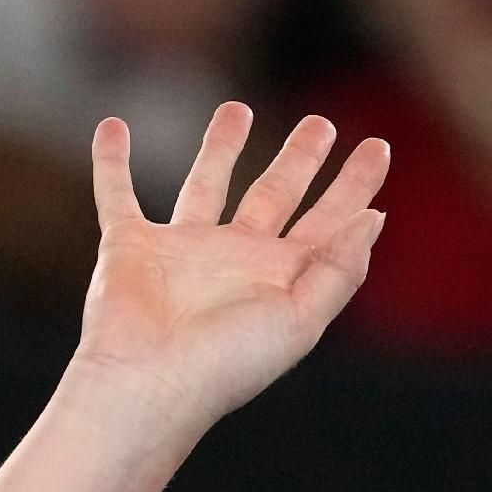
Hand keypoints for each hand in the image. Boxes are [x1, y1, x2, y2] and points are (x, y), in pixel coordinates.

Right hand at [69, 102, 389, 433]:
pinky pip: (117, 194)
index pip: (328, 221)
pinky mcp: (129, 246)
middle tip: (320, 122)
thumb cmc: (228, 361)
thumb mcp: (301, 317)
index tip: (379, 146)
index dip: (355, 186)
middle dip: (299, 158)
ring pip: (206, 184)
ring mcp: (182, 251)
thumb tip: (374, 217)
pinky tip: (113, 127)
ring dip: (220, 147)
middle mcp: (236, 259)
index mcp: (281, 278)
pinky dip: (111, 163)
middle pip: (276, 194)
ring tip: (237, 108)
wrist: (149, 384)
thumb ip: (340, 268)